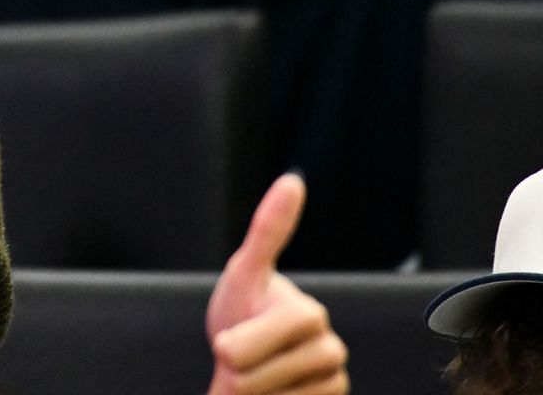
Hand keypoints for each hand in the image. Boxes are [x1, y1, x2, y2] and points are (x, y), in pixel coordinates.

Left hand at [206, 174, 349, 394]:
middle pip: (257, 378)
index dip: (232, 347)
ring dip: (247, 392)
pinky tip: (266, 391)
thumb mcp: (244, 271)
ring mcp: (332, 382)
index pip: (255, 344)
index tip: (222, 343)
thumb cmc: (243, 306)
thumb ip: (268, 229)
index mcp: (308, 315)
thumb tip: (293, 179)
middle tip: (234, 359)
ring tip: (248, 374)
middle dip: (236, 372)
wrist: (248, 352)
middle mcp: (330, 349)